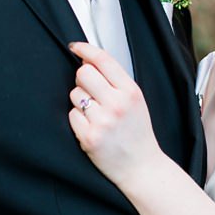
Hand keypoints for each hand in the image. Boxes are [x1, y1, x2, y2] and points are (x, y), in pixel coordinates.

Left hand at [67, 42, 162, 186]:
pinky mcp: (89, 137)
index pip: (103, 60)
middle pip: (83, 73)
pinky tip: (92, 128)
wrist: (142, 168)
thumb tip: (88, 60)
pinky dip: (78, 121)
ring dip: (80, 102)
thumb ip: (116, 81)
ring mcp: (103, 121)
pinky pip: (71, 115)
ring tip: (96, 116)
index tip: (75, 47)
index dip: (85, 49)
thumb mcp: (135, 101)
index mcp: (131, 92)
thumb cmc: (137, 133)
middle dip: (82, 79)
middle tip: (91, 92)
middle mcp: (117, 104)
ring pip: (74, 94)